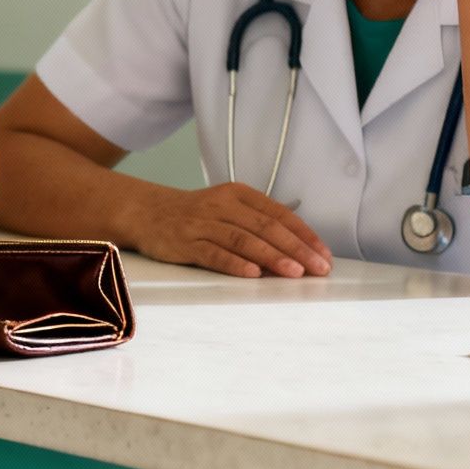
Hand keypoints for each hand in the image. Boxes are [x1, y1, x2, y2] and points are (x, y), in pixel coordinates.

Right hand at [127, 183, 331, 277]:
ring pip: (243, 240)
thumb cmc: (194, 215)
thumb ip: (256, 223)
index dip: (304, 234)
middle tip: (317, 267)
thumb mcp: (227, 208)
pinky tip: (252, 274)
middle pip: (265, 227)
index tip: (323, 253)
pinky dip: (234, 263)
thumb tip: (297, 250)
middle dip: (296, 249)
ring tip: (293, 272)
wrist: (146, 212)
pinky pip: (213, 253)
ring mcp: (202, 224)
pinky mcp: (185, 243)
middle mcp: (222, 205)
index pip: (278, 214)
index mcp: (238, 195)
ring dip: (271, 257)